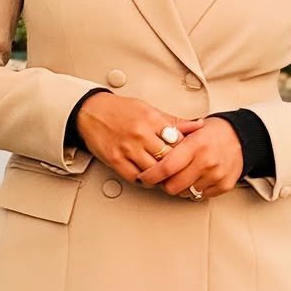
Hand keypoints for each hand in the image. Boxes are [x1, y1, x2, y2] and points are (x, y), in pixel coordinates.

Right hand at [75, 92, 203, 183]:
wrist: (91, 111)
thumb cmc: (121, 110)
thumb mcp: (150, 109)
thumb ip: (174, 121)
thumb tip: (199, 125)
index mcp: (151, 119)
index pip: (178, 141)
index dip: (187, 152)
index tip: (191, 157)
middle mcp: (140, 134)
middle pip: (167, 158)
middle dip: (177, 167)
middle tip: (184, 172)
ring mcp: (127, 148)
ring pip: (153, 170)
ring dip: (162, 176)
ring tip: (168, 177)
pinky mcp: (115, 160)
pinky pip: (135, 177)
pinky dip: (145, 181)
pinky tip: (150, 178)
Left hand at [134, 117, 243, 199]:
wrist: (241, 137)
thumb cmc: (212, 133)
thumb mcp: (191, 129)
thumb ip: (170, 141)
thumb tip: (148, 152)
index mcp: (196, 145)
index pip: (167, 167)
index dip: (151, 175)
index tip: (143, 178)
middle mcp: (207, 161)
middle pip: (173, 186)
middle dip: (164, 183)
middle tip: (163, 177)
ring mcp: (217, 175)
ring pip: (186, 193)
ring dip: (181, 186)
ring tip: (183, 174)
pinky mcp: (224, 185)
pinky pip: (200, 196)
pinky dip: (195, 189)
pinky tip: (196, 177)